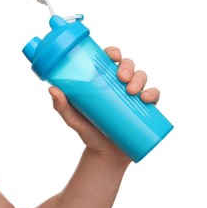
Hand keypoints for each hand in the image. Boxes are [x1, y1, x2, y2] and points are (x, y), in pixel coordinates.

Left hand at [48, 46, 159, 163]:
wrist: (104, 154)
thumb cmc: (88, 131)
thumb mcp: (73, 118)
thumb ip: (61, 106)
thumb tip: (52, 89)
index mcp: (102, 81)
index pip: (109, 60)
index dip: (113, 52)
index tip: (113, 56)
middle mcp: (119, 85)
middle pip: (128, 65)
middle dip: (127, 67)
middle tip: (121, 78)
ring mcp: (133, 96)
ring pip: (142, 77)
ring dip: (139, 79)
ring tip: (131, 91)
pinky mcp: (145, 109)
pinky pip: (154, 95)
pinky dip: (153, 93)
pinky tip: (146, 98)